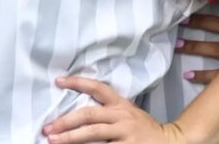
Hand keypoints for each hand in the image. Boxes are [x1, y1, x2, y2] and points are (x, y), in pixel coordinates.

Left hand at [44, 76, 186, 142]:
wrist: (170, 141)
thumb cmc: (143, 129)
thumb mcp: (127, 114)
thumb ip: (108, 111)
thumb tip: (78, 113)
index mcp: (120, 104)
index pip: (97, 87)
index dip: (77, 82)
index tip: (58, 81)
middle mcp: (122, 116)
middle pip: (89, 114)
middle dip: (65, 121)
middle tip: (48, 128)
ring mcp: (125, 133)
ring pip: (93, 133)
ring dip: (71, 137)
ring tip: (53, 141)